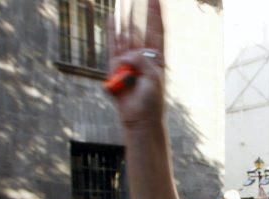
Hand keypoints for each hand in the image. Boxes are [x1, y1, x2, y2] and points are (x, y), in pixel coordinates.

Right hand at [107, 0, 165, 127]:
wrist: (139, 118)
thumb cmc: (151, 101)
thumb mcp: (152, 78)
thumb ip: (140, 61)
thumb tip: (125, 55)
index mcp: (157, 58)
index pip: (157, 31)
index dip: (156, 15)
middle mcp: (143, 56)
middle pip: (140, 28)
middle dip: (139, 11)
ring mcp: (128, 60)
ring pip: (125, 33)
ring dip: (124, 17)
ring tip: (122, 1)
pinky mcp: (115, 67)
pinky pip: (112, 46)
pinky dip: (112, 32)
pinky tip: (111, 19)